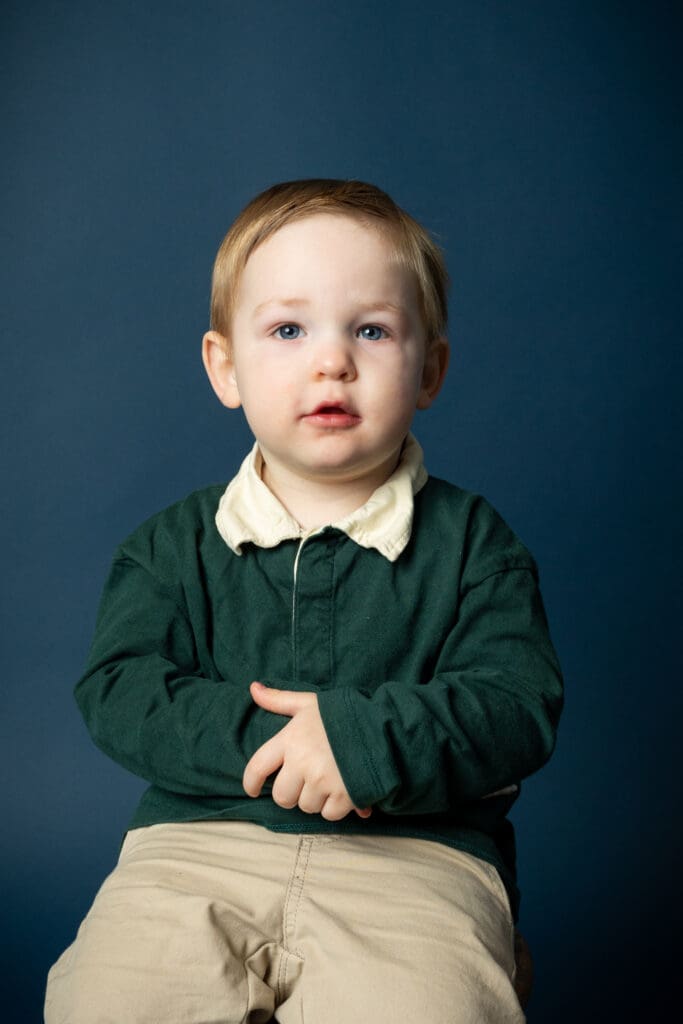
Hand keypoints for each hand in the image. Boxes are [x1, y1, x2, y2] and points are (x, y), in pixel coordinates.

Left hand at [243, 682, 371, 821]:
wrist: (384, 726)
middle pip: (282, 796)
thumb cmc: (344, 714)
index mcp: (290, 739)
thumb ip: (279, 700)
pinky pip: (328, 814)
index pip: (257, 767)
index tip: (253, 789)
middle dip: (292, 792)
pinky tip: (345, 788)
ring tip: (331, 778)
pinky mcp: (344, 796)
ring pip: (306, 806)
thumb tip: (253, 688)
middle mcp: (303, 762)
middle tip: (307, 780)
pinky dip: (336, 806)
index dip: (251, 783)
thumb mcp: (310, 703)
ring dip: (316, 798)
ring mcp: (323, 781)